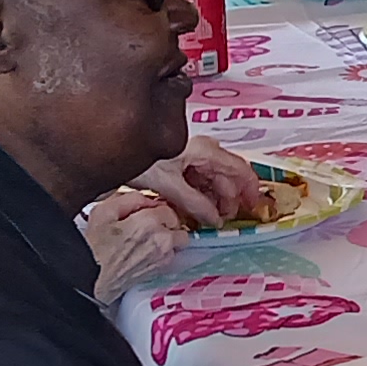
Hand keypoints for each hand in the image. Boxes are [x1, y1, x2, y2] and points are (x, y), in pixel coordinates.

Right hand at [81, 185, 191, 302]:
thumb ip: (130, 199)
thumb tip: (147, 199)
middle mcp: (161, 239)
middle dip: (165, 220)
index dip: (155, 207)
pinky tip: (148, 249)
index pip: (166, 206)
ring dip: (170, 235)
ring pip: (180, 238)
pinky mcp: (162, 269)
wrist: (92, 279)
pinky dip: (166, 250)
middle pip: (177, 222)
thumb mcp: (104, 211)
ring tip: (150, 237)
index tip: (144, 211)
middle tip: (148, 223)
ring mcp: (164, 256)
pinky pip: (174, 253)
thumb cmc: (94, 247)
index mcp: (148, 222)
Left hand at [133, 137, 262, 226]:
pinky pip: (201, 178)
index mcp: (205, 150)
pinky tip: (198, 206)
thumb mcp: (169, 184)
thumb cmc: (141, 159)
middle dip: (230, 198)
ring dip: (217, 197)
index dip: (250, 189)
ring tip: (211, 216)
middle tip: (226, 218)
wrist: (113, 147)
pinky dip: (204, 193)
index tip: (254, 206)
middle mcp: (203, 149)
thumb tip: (214, 218)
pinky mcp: (182, 162)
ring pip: (215, 178)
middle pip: (228, 175)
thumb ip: (194, 203)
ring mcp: (193, 155)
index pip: (240, 168)